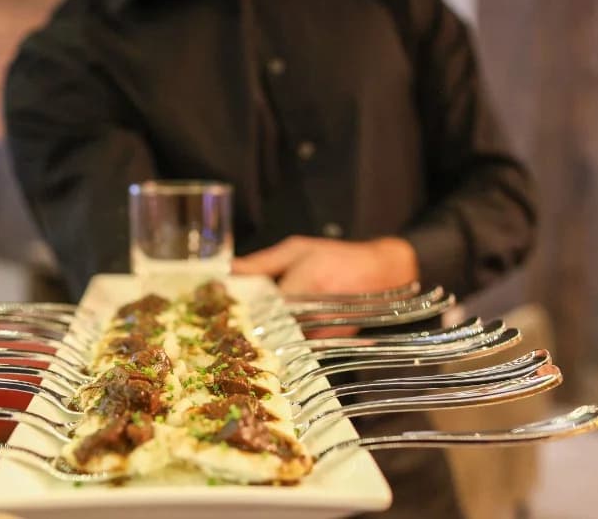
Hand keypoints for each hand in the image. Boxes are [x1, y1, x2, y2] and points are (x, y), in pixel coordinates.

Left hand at [232, 236, 417, 337]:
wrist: (382, 273)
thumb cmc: (337, 256)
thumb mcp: (297, 249)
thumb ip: (262, 263)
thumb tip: (228, 271)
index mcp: (304, 287)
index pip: (259, 310)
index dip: (237, 313)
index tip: (215, 314)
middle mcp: (312, 316)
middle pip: (266, 331)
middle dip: (244, 328)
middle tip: (219, 327)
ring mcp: (321, 335)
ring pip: (278, 343)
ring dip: (260, 338)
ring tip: (241, 330)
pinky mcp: (327, 345)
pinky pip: (293, 347)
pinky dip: (279, 342)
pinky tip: (268, 334)